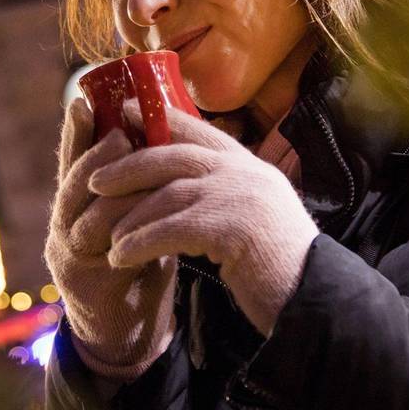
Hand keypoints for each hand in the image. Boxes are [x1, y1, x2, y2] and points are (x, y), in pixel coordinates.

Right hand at [43, 98, 176, 379]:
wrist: (126, 330)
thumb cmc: (135, 263)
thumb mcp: (136, 217)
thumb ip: (136, 183)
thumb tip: (159, 129)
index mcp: (76, 205)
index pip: (72, 160)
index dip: (75, 131)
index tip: (83, 98)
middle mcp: (62, 225)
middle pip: (71, 182)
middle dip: (92, 153)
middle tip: (119, 131)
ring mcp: (66, 254)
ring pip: (81, 214)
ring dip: (110, 189)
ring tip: (130, 168)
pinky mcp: (80, 281)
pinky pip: (98, 249)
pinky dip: (120, 229)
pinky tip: (138, 216)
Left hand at [89, 102, 318, 335]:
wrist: (314, 298)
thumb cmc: (281, 265)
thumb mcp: (256, 216)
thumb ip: (227, 194)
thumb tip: (184, 186)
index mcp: (251, 166)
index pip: (199, 130)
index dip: (159, 119)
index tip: (125, 112)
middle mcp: (245, 172)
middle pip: (174, 155)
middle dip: (129, 166)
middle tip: (94, 180)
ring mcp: (239, 196)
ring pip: (167, 194)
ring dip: (130, 217)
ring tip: (107, 237)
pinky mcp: (231, 228)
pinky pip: (170, 229)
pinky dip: (140, 242)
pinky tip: (121, 256)